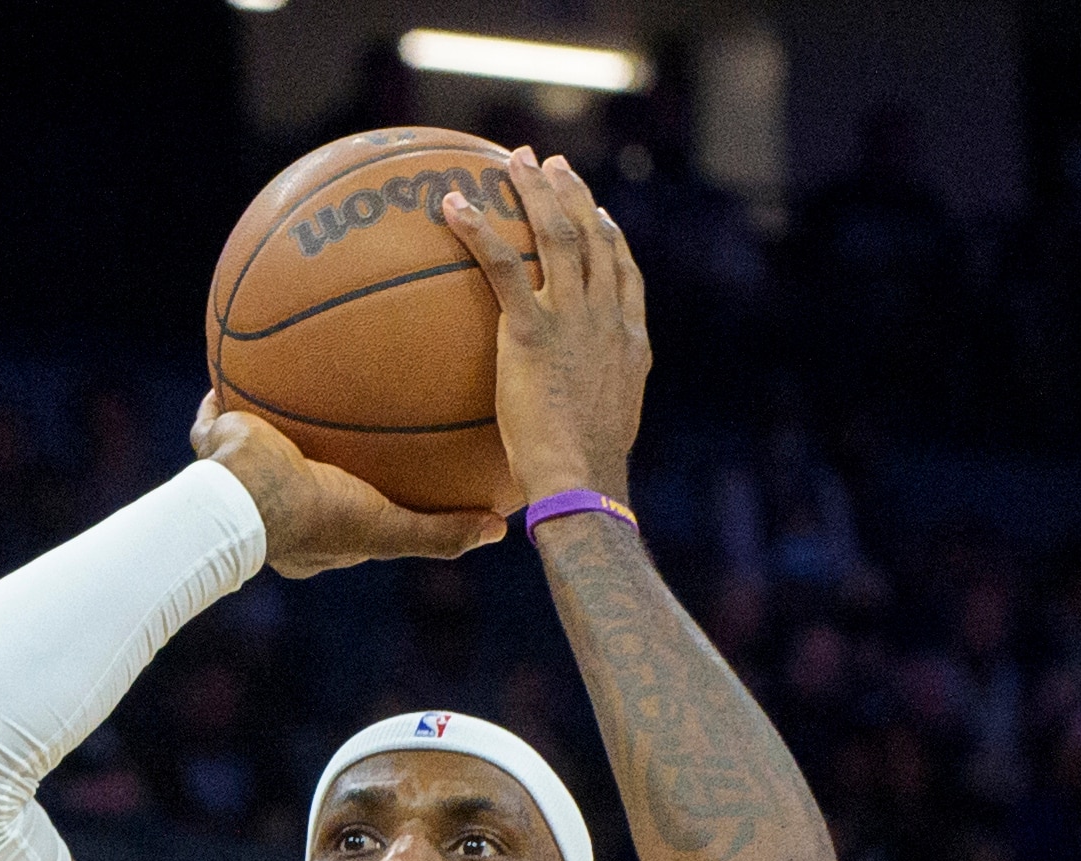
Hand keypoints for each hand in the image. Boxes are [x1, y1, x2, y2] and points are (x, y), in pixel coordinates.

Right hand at [187, 395, 500, 578]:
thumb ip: (438, 532)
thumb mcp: (385, 527)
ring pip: (261, 440)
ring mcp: (240, 474)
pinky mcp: (216, 443)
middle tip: (348, 424)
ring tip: (297, 382)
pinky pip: (217, 412)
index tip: (391, 471)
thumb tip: (499, 529)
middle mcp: (274, 504)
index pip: (346, 512)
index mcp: (309, 534)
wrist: (241, 495)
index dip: (368, 494)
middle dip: (322, 450)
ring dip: (275, 419)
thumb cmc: (313, 514)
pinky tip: (242, 359)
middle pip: (304, 471)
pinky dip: (223, 396)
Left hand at [437, 150, 648, 512]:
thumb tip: (562, 428)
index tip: (599, 214)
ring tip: (514, 160)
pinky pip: (501, 266)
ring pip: (556, 235)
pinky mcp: (533, 330)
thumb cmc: (584, 478)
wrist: (583, 481)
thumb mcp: (598, 437)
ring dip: (535, 190)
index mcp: (628, 342)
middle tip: (553, 164)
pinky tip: (453, 205)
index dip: (612, 239)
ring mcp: (573, 319)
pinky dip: (477, 230)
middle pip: (593, 237)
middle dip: (573, 194)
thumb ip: (584, 413)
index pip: (624, 275)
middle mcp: (606, 318)